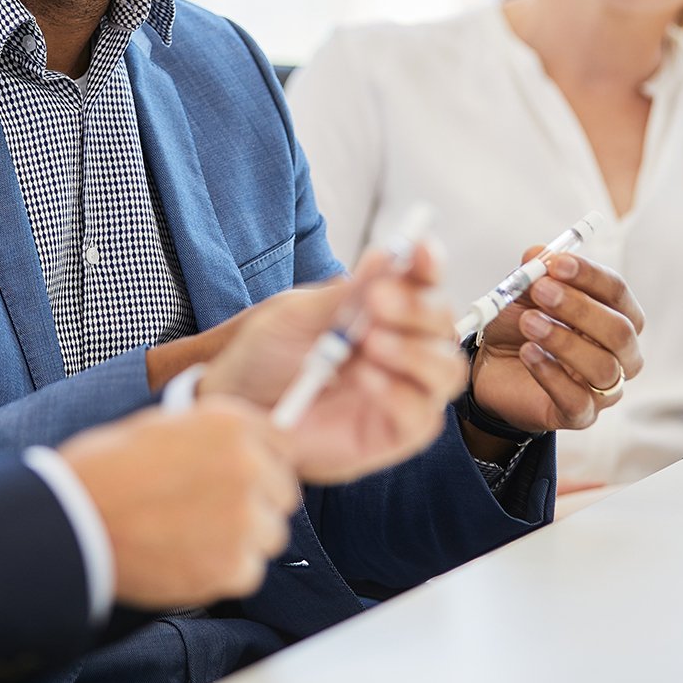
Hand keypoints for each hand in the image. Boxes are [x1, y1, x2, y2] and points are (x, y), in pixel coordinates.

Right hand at [58, 400, 297, 609]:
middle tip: (213, 511)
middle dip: (257, 503)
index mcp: (230, 423)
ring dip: (243, 539)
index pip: (284, 444)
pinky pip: (249, 571)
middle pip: (283, 494)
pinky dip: (223, 570)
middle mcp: (248, 465)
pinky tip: (186, 557)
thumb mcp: (164, 426)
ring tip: (194, 536)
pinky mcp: (232, 566)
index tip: (247, 476)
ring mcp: (244, 518)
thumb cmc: (107, 471)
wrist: (74, 521)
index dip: (264, 463)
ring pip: (270, 535)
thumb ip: (214, 435)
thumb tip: (245, 449)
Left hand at [201, 246, 466, 483]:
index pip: (423, 285)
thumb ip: (341, 297)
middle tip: (376, 300)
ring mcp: (403, 393)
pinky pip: (421, 416)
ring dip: (414, 351)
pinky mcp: (394, 434)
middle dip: (416, 308)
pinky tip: (366, 378)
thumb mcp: (295, 318)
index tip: (419, 248)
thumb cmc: (263, 357)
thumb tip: (384, 258)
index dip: (428, 265)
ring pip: (447, 370)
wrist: (234, 406)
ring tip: (369, 342)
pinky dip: (399, 392)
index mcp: (384, 313)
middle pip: (442, 326)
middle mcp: (403, 350)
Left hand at [468, 250, 644, 436]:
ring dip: (563, 340)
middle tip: (540, 291)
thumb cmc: (520, 327)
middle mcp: (620, 354)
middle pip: (620, 331)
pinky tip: (528, 355)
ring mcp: (604, 388)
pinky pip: (578, 400)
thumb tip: (540, 254)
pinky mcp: (580, 414)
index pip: (617, 292)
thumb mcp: (521, 293)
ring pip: (604, 367)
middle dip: (580, 308)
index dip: (590, 276)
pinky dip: (551, 374)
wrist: (492, 369)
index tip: (557, 264)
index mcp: (614, 315)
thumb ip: (533, 273)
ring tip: (527, 322)